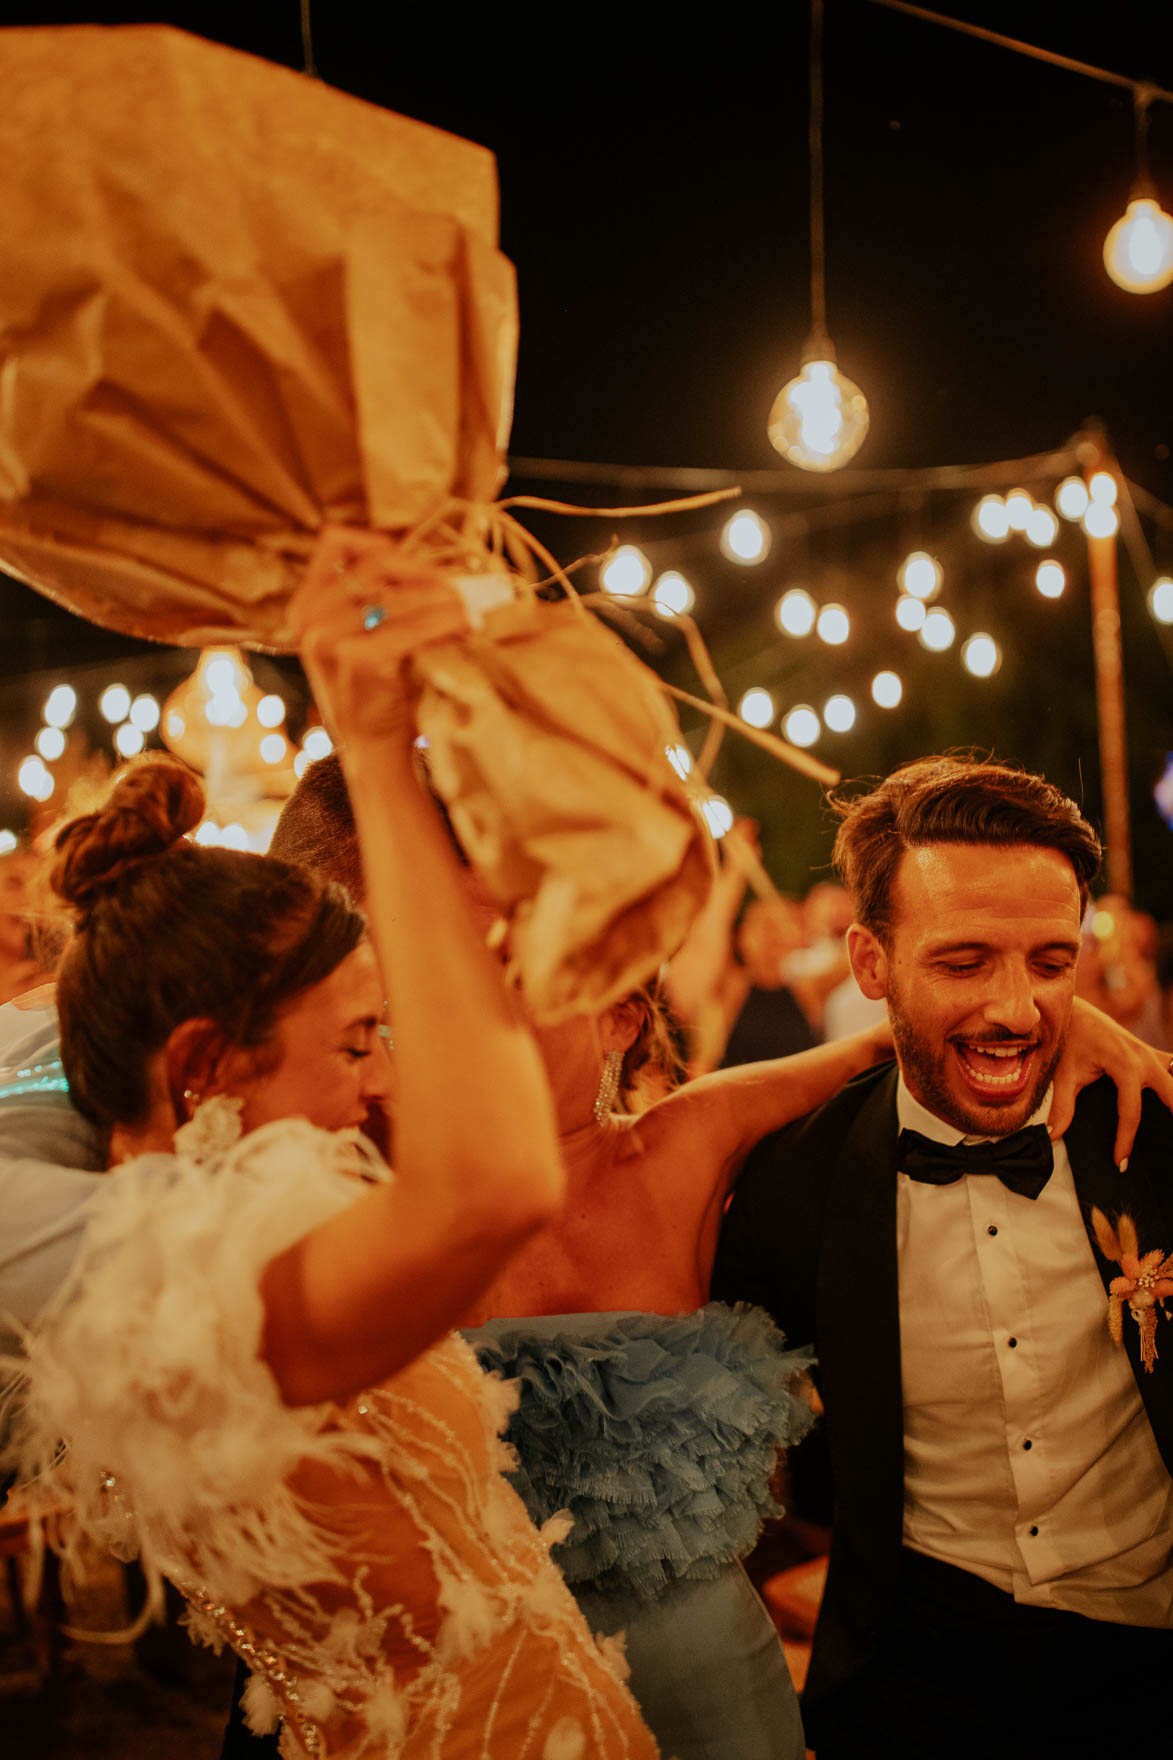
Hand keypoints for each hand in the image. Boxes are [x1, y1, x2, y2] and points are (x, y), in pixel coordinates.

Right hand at [288, 527, 468, 747]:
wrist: (373, 749)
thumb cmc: (377, 689)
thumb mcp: (357, 638)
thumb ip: (370, 599)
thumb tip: (432, 564)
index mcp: (304, 605)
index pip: (336, 543)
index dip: (381, 545)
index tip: (417, 567)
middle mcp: (308, 617)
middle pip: (375, 563)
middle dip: (424, 573)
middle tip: (460, 588)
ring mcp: (328, 637)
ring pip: (399, 594)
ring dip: (444, 597)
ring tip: (471, 606)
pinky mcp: (357, 658)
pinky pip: (414, 626)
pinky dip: (447, 621)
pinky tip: (468, 625)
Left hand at [1050, 996, 1172, 1168]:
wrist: (1072, 1011)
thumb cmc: (1067, 1041)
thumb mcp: (1064, 1074)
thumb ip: (1062, 1107)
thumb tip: (1052, 1137)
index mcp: (1125, 1066)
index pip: (1131, 1113)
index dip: (1126, 1141)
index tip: (1120, 1163)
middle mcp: (1145, 1059)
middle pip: (1172, 1096)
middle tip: (1167, 1151)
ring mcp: (1151, 1054)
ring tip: (1170, 1124)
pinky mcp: (1151, 1053)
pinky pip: (1172, 1068)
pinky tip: (1170, 1101)